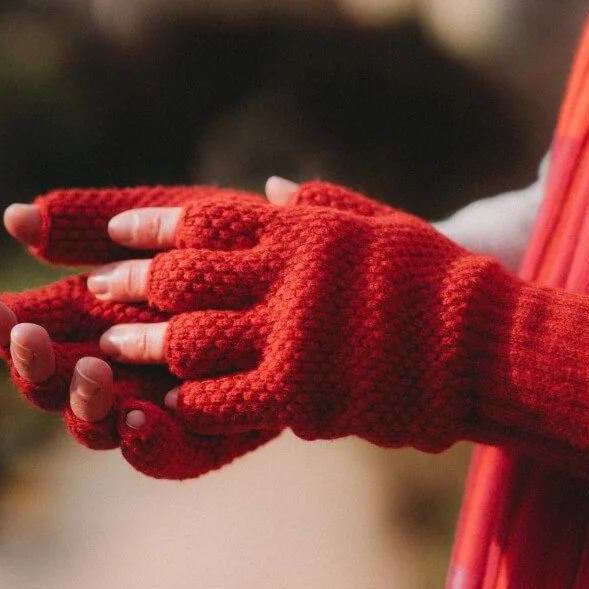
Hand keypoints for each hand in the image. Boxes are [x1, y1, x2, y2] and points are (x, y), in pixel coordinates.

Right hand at [0, 179, 296, 478]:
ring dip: (85, 404)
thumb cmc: (242, 243)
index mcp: (98, 319)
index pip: (31, 331)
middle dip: (34, 367)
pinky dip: (148, 442)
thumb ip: (95, 221)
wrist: (333, 281)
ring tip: (92, 373)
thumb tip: (13, 217)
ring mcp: (158, 405)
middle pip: (52, 385)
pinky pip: (166, 457)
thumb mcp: (169, 221)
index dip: (3, 326)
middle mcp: (118, 368)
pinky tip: (142, 416)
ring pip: (97, 426)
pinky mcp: (206, 437)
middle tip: (31, 342)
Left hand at [93, 181, 588, 478]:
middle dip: (132, 286)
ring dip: (146, 346)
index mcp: (303, 231)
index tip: (116, 235)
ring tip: (111, 351)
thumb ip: (320, 206)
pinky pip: (222, 396)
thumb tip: (271, 187)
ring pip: (189, 338)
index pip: (204, 219)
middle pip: (182, 277)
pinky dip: (189, 399)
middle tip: (98, 295)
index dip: (151, 228)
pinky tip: (170, 401)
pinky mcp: (300, 389)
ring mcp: (292, 333)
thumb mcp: (380, 225)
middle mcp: (289, 275)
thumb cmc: (438, 282)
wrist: (490, 346)